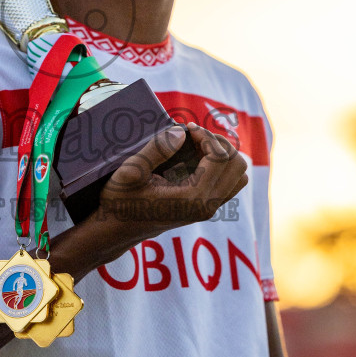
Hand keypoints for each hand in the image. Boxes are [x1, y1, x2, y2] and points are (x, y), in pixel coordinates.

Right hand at [94, 122, 247, 258]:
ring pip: (239, 175)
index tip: (187, 127)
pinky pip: (230, 184)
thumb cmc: (120, 200)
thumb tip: (182, 133)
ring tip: (197, 145)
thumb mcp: (131, 171)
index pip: (220, 158)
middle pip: (238, 165)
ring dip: (223, 154)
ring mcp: (209, 209)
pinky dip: (220, 166)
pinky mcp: (206, 208)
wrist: (116, 228)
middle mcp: (207, 206)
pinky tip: (196, 158)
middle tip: (194, 134)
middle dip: (219, 143)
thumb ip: (157, 150)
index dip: (207, 136)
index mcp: (193, 198)